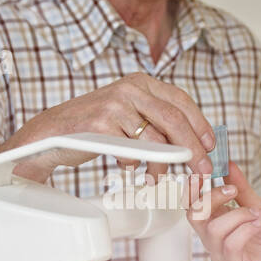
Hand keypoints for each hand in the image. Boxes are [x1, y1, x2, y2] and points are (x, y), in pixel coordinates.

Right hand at [2, 72, 216, 179]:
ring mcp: (114, 105)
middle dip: (192, 148)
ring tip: (157, 179)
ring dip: (161, 166)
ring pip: (155, 141)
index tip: (210, 146)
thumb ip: (154, 120)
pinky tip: (125, 166)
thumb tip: (192, 142)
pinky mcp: (101, 125)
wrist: (50, 134)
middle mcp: (129, 88)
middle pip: (174, 119)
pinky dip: (133, 165)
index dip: (199, 124)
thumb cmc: (92, 128)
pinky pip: (132, 153)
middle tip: (202, 169)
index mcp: (140, 82)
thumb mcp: (126, 114)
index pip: (180, 100)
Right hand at [185, 160, 260, 260]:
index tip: (206, 172)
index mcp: (214, 223)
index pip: (191, 206)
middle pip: (194, 215)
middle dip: (212, 197)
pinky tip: (258, 226)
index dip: (192, 189)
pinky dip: (246, 230)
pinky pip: (230, 245)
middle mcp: (213, 240)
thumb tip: (229, 164)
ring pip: (214, 229)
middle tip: (233, 190)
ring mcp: (221, 255)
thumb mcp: (256, 206)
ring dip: (237, 215)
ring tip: (255, 215)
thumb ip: (241, 188)